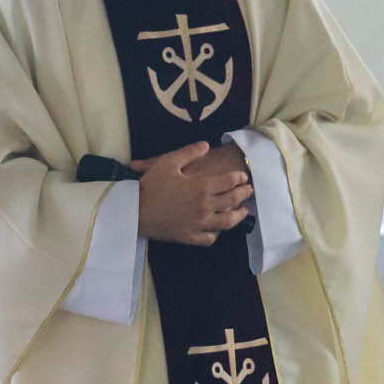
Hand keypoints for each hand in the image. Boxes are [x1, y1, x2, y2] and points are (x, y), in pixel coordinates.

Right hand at [134, 141, 252, 245]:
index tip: (243, 177)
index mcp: (202, 186)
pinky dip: (217, 233)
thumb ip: (190, 152)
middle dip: (244, 194)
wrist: (134, 210)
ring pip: (227, 222)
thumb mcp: (168, 162)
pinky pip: (210, 238)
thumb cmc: (151, 185)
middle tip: (249, 191)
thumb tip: (206, 145)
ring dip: (238, 216)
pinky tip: (217, 229)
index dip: (239, 178)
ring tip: (243, 211)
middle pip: (233, 200)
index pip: (230, 181)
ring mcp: (199, 223)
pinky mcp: (190, 237)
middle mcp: (205, 206)